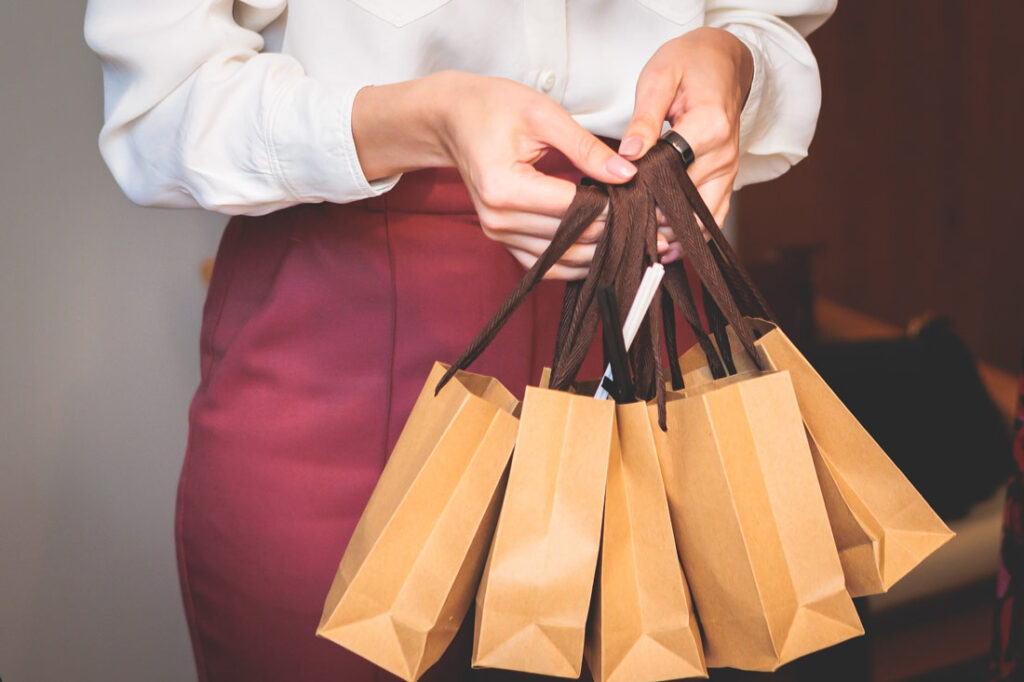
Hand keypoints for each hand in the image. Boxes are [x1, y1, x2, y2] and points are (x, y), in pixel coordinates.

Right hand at [353, 71, 646, 278]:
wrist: (453, 119)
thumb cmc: (493, 108)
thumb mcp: (543, 115)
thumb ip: (586, 148)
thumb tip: (627, 175)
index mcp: (504, 187)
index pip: (573, 209)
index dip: (614, 209)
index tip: (648, 204)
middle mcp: (498, 219)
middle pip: (570, 238)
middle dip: (614, 233)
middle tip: (654, 227)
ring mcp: (498, 234)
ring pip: (562, 259)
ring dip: (600, 253)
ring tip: (637, 240)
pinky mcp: (503, 240)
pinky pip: (546, 264)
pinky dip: (577, 260)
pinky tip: (605, 249)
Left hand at [619, 27, 754, 262]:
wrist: (721, 60)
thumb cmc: (686, 64)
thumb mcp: (658, 79)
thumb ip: (643, 119)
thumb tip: (627, 155)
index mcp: (709, 127)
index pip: (672, 174)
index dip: (643, 193)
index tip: (617, 206)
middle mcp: (725, 154)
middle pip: (688, 204)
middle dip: (655, 223)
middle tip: (621, 234)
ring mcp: (729, 170)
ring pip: (703, 220)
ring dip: (673, 235)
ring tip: (639, 246)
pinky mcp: (727, 179)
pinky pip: (713, 217)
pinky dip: (690, 234)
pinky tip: (665, 247)